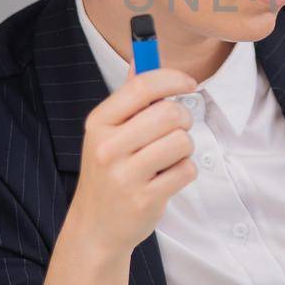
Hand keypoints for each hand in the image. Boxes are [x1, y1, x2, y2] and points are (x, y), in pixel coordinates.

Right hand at [68, 66, 199, 259]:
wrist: (95, 228)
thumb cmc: (108, 173)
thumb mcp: (108, 134)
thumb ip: (128, 98)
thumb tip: (140, 56)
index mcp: (99, 123)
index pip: (141, 86)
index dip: (172, 78)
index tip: (189, 83)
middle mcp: (108, 147)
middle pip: (169, 113)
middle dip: (183, 118)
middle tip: (178, 129)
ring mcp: (125, 175)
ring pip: (182, 142)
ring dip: (184, 148)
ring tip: (168, 158)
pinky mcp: (145, 198)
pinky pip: (186, 170)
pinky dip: (184, 171)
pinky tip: (166, 178)